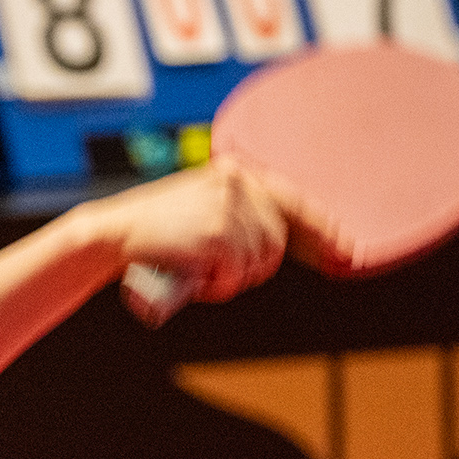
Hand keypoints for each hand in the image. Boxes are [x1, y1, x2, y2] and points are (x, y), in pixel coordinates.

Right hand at [86, 159, 321, 302]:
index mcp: (235, 173)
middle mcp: (237, 184)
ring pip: (261, 260)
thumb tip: (282, 242)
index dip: (322, 232)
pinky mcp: (218, 234)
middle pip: (277, 241)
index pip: (294, 202)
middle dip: (255, 267)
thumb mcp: (200, 207)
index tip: (346, 254)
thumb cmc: (154, 231)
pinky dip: (218, 285)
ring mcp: (228, 208)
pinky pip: (238, 274)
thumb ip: (238, 214)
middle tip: (220, 273)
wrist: (112, 233)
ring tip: (200, 272)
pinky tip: (195, 277)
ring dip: (233, 278)